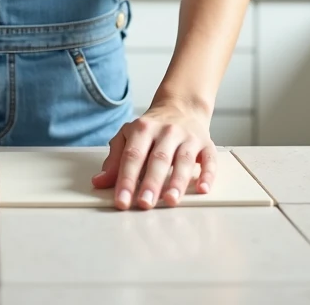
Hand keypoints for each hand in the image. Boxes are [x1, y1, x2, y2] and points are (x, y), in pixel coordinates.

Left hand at [91, 101, 217, 209]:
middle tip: (145, 203)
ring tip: (170, 200)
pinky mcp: (206, 144)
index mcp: (143, 128)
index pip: (132, 156)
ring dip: (177, 182)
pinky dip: (208, 175)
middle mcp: (167, 131)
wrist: (182, 106)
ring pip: (184, 160)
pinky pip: (209, 160)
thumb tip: (99, 182)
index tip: (121, 201)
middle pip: (158, 159)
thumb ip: (115, 159)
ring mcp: (188, 137)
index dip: (126, 180)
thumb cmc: (152, 128)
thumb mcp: (129, 136)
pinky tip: (203, 189)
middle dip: (151, 183)